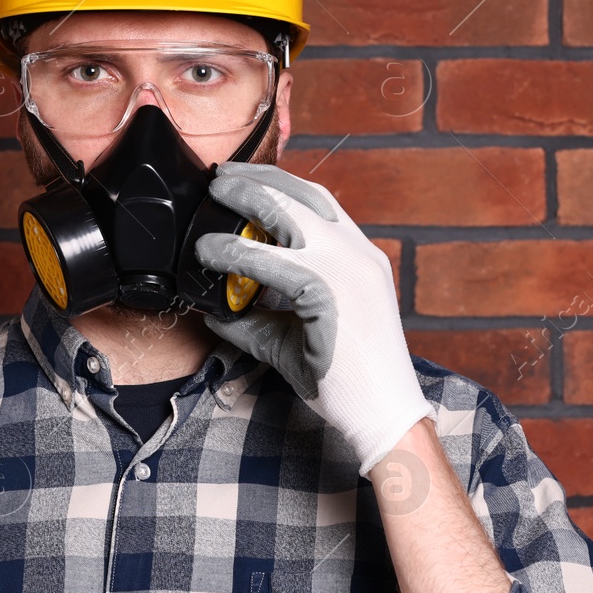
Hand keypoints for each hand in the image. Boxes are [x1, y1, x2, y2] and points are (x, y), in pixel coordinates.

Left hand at [195, 162, 433, 476]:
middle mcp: (357, 254)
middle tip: (220, 178)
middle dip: (257, 178)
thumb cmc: (347, 379)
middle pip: (303, 195)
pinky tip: (211, 253)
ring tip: (212, 198)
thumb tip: (213, 311)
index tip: (246, 180)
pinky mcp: (330, 292)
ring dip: (247, 199)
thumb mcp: (294, 338)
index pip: (319, 203)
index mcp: (359, 258)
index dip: (279, 184)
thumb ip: (257, 319)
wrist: (382, 414)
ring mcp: (348, 269)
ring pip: (288, 215)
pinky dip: (237, 253)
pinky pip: (272, 262)